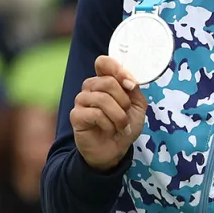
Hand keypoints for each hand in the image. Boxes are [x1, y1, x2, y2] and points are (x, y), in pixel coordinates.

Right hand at [70, 56, 146, 171]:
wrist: (115, 150)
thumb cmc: (125, 125)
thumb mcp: (138, 105)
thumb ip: (134, 89)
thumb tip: (129, 80)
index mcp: (105, 81)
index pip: (103, 62)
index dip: (117, 69)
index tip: (130, 82)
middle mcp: (91, 88)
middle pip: (107, 81)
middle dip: (124, 100)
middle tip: (126, 112)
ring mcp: (81, 101)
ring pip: (102, 98)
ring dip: (118, 114)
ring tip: (121, 124)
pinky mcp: (76, 116)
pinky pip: (95, 113)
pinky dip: (108, 123)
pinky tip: (109, 130)